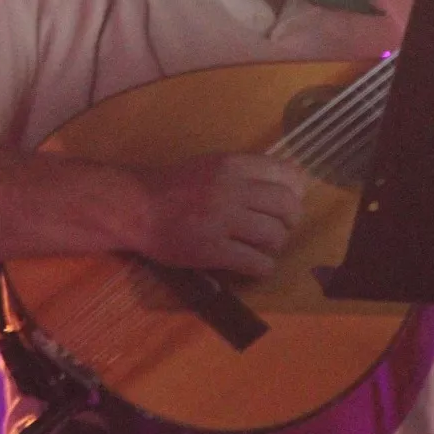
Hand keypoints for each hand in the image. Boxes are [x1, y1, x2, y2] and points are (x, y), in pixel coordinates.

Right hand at [135, 153, 305, 277]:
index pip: (287, 174)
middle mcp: (232, 189)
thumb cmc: (176, 186)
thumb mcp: (213, 165)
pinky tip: (255, 267)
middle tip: (279, 229)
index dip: (295, 192)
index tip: (288, 203)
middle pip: (287, 206)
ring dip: (276, 246)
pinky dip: (262, 268)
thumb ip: (247, 172)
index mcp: (234, 165)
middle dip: (291, 221)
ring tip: (264, 248)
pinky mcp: (212, 250)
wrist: (138, 207)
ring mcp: (222, 220)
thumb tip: (290, 183)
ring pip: (275, 235)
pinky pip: (255, 262)